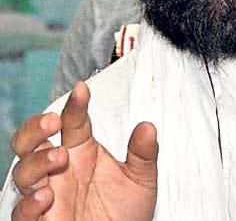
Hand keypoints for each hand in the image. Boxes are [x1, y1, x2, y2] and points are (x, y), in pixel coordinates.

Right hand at [10, 81, 157, 219]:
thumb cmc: (125, 212)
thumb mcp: (140, 178)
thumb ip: (143, 153)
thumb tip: (148, 127)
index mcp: (81, 150)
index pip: (73, 120)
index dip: (76, 104)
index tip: (82, 90)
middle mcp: (60, 169)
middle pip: (33, 140)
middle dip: (36, 127)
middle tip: (53, 121)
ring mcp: (48, 194)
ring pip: (24, 171)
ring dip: (37, 161)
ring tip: (59, 157)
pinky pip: (23, 212)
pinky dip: (30, 203)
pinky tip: (46, 195)